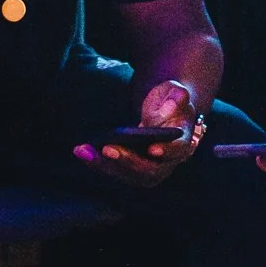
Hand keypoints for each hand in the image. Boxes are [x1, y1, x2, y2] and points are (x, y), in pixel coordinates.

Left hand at [75, 77, 202, 186]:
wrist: (165, 110)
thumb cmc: (171, 101)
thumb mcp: (176, 92)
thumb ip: (177, 97)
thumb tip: (168, 109)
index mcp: (183, 142)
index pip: (178, 151)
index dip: (167, 151)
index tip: (153, 149)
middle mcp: (167, 161)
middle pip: (148, 170)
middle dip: (127, 160)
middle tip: (108, 149)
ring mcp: (148, 168)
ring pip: (128, 174)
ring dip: (104, 165)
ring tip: (84, 151)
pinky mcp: (131, 168)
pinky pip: (114, 169)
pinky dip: (97, 162)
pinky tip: (81, 151)